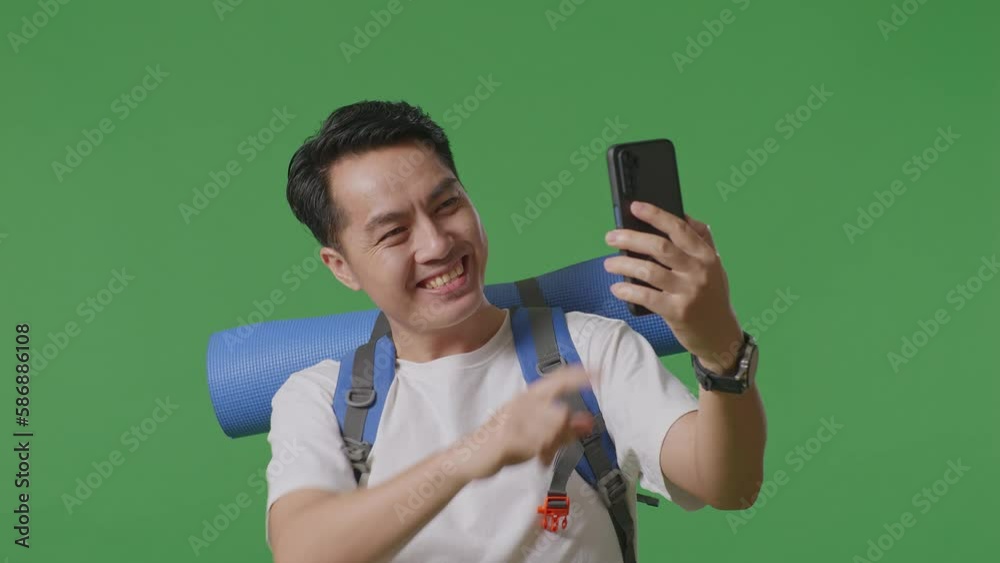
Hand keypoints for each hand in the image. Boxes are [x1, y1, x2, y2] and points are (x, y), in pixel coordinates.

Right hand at [462, 365, 595, 480]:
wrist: (469, 455)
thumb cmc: (507, 440)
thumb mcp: (539, 435)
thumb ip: (565, 430)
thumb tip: (589, 422)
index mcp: (530, 397)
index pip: (558, 380)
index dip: (579, 374)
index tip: (600, 371)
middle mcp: (522, 402)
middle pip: (557, 408)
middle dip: (564, 427)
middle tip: (561, 438)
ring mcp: (513, 419)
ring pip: (548, 429)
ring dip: (550, 445)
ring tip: (542, 455)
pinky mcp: (505, 437)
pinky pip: (533, 444)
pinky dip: (540, 453)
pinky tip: (538, 459)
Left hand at [603, 201, 743, 372]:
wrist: (721, 336)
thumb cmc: (712, 298)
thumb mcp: (714, 266)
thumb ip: (702, 241)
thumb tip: (683, 216)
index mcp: (707, 256)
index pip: (679, 228)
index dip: (655, 215)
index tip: (635, 207)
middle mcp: (699, 271)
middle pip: (659, 247)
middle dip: (631, 238)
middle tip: (611, 237)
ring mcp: (688, 292)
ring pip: (649, 271)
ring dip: (624, 264)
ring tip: (609, 264)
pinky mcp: (677, 312)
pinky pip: (646, 296)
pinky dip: (628, 290)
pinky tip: (617, 287)